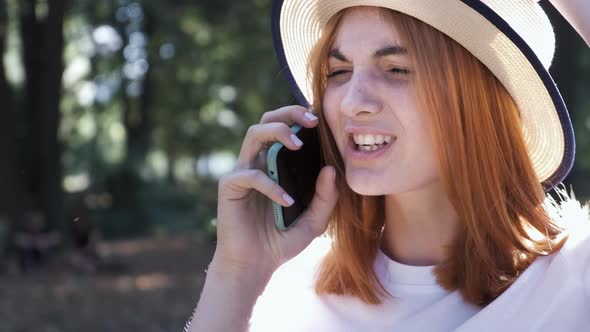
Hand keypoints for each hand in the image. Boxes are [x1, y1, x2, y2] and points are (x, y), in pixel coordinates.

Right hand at [213, 105, 338, 278]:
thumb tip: (331, 169)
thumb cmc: (280, 241)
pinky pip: (250, 175)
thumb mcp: (313, 222)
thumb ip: (325, 199)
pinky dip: (271, 185)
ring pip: (254, 134)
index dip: (300, 117)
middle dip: (289, 113)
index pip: (284, 129)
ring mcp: (242, 172)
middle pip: (266, 120)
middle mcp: (258, 163)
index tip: (321, 120)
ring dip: (277, 133)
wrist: (253, 266)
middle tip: (311, 120)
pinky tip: (286, 201)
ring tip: (298, 145)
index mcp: (275, 165)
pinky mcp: (229, 187)